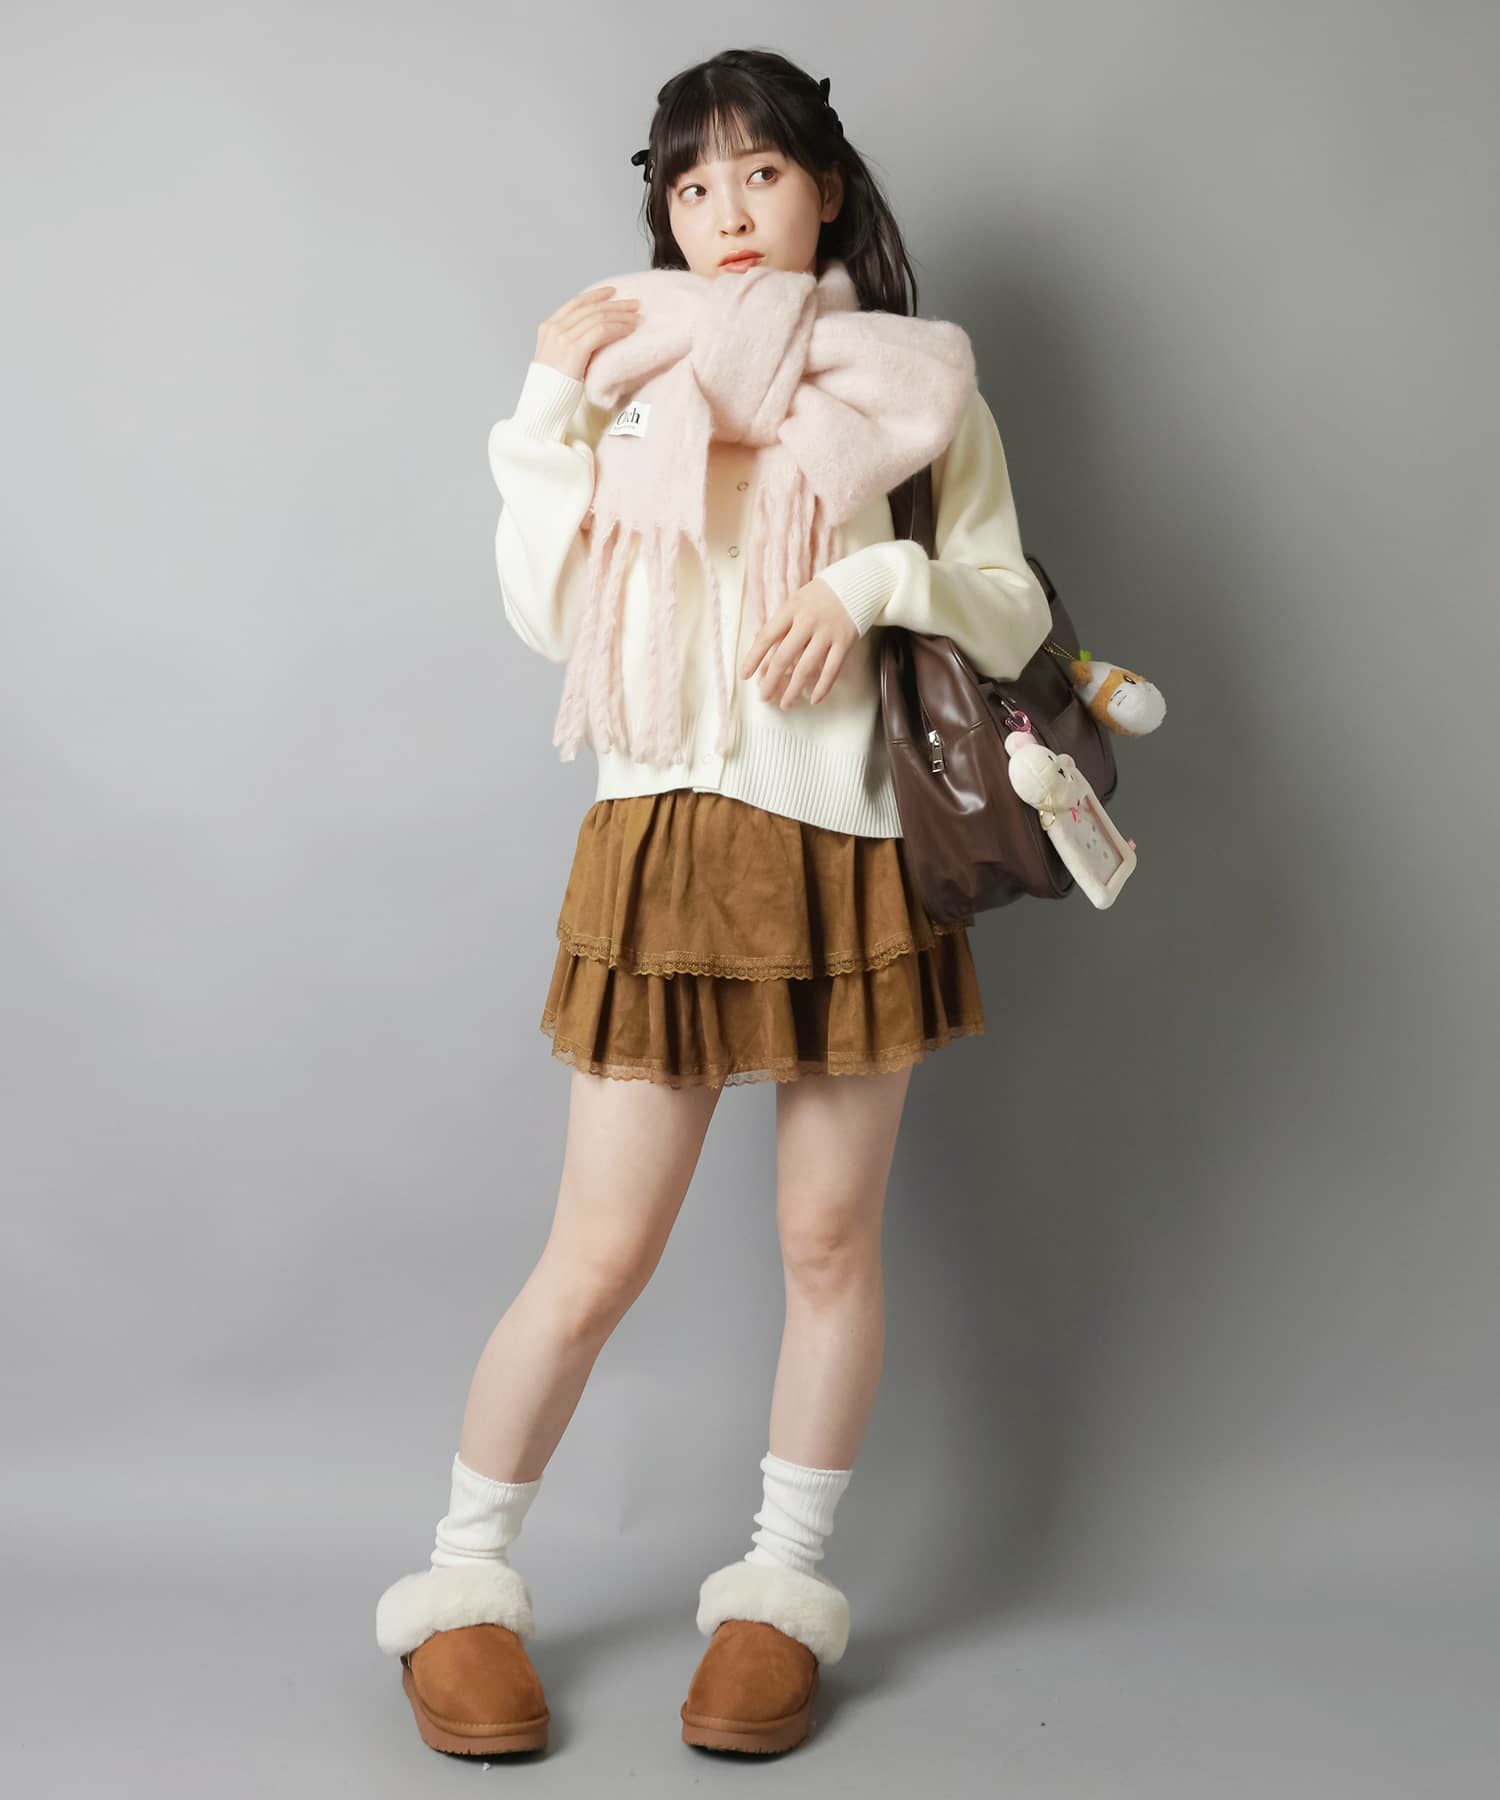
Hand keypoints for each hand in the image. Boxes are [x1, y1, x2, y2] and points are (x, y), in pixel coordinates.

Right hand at [534, 284, 639, 380]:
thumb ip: (569, 342)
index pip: (575, 303)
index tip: (612, 292)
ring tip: (637, 318)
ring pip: (598, 318)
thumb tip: (593, 335)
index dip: (595, 296)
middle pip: (590, 308)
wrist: (543, 402)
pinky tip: (629, 330)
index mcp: (548, 327)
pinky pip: (601, 331)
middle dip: (614, 305)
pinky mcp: (574, 349)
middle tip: (634, 304)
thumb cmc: (553, 387)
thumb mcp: (556, 358)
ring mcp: (563, 338)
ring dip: (620, 316)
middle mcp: (554, 329)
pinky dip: (617, 328)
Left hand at [738, 577, 857, 708]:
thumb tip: (761, 653)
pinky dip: (822, 687)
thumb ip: (781, 625)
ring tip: (785, 704)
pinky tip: (813, 699)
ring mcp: (828, 632)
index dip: (754, 658)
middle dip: (771, 680)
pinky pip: (832, 669)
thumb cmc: (819, 597)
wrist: (856, 583)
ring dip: (794, 689)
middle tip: (764, 697)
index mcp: (791, 609)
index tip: (744, 675)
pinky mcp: (845, 641)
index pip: (767, 636)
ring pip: (807, 667)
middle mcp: (808, 621)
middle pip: (785, 656)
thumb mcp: (795, 603)